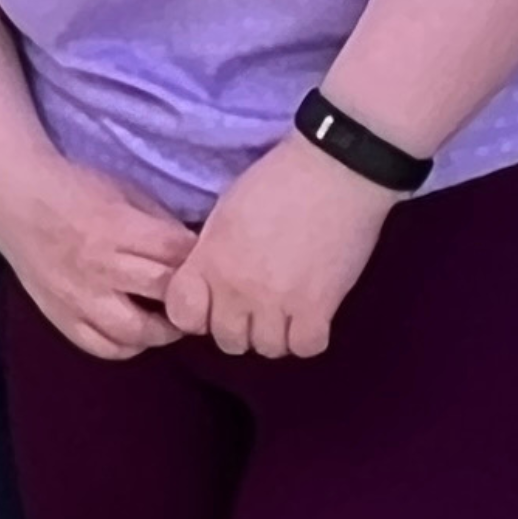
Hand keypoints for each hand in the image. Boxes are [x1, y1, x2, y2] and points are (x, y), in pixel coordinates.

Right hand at [0, 156, 197, 359]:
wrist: (16, 200)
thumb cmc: (76, 189)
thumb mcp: (125, 191)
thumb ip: (160, 223)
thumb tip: (197, 252)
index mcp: (118, 228)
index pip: (177, 252)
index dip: (202, 260)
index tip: (213, 266)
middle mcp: (100, 267)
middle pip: (164, 293)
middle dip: (191, 298)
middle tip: (202, 299)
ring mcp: (79, 297)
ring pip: (135, 332)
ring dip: (163, 332)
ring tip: (171, 322)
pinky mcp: (61, 316)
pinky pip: (100, 346)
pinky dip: (125, 346)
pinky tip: (136, 334)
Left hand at [166, 141, 398, 357]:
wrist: (334, 169)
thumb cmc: (278, 179)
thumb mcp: (226, 211)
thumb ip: (212, 253)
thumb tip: (210, 283)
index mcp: (210, 260)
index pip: (183, 315)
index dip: (197, 315)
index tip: (213, 305)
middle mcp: (237, 288)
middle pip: (227, 340)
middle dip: (240, 327)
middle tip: (257, 306)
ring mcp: (278, 302)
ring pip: (266, 349)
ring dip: (274, 334)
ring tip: (286, 312)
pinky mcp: (318, 308)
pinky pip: (304, 347)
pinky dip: (306, 338)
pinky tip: (310, 317)